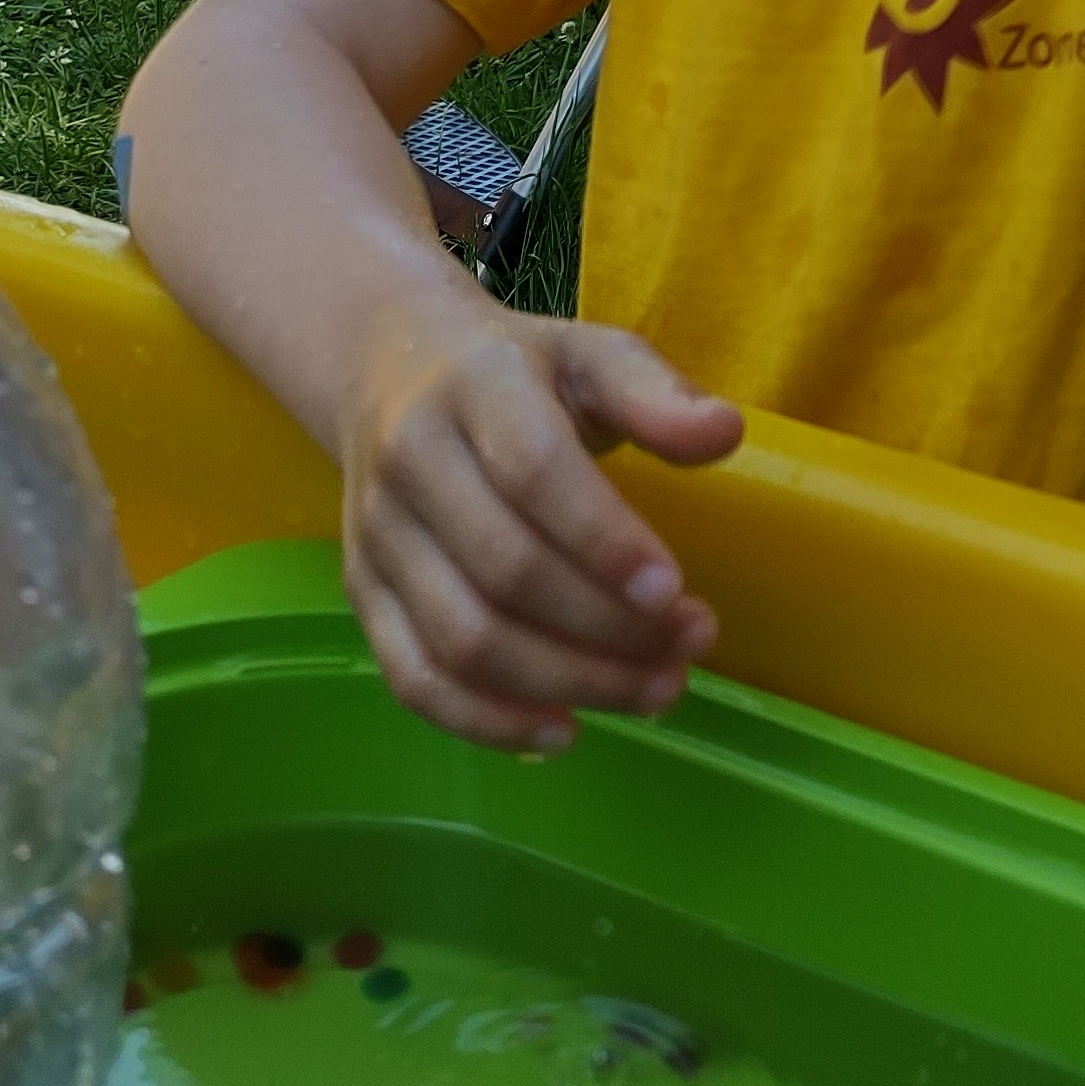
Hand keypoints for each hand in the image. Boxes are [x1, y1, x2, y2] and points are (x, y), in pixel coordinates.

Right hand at [338, 288, 743, 753]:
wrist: (389, 367)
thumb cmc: (516, 372)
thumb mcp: (589, 355)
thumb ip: (654, 393)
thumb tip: (723, 434)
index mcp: (474, 387)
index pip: (532, 471)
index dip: (603, 541)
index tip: (675, 591)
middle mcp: (410, 460)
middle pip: (505, 569)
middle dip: (609, 628)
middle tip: (692, 646)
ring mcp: (377, 535)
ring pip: (463, 638)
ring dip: (567, 682)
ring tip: (654, 690)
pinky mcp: (361, 593)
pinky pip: (414, 679)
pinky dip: (489, 722)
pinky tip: (563, 730)